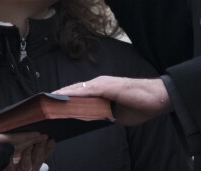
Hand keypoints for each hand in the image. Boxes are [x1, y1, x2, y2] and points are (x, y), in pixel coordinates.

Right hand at [0, 106, 50, 169]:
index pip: (13, 140)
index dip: (27, 136)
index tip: (39, 133)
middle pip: (15, 151)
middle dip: (30, 144)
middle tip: (43, 137)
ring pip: (11, 159)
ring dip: (24, 151)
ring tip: (35, 144)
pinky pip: (3, 165)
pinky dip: (13, 158)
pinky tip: (20, 152)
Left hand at [56, 76, 171, 125]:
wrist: (158, 97)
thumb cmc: (140, 105)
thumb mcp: (117, 114)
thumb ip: (102, 113)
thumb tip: (89, 118)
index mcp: (101, 89)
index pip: (78, 94)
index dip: (63, 100)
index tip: (50, 107)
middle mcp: (99, 83)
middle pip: (73, 90)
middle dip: (58, 97)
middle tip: (42, 105)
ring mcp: (102, 83)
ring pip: (76, 89)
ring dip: (62, 95)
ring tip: (47, 103)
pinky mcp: (107, 86)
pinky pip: (86, 91)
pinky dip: (73, 94)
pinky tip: (62, 99)